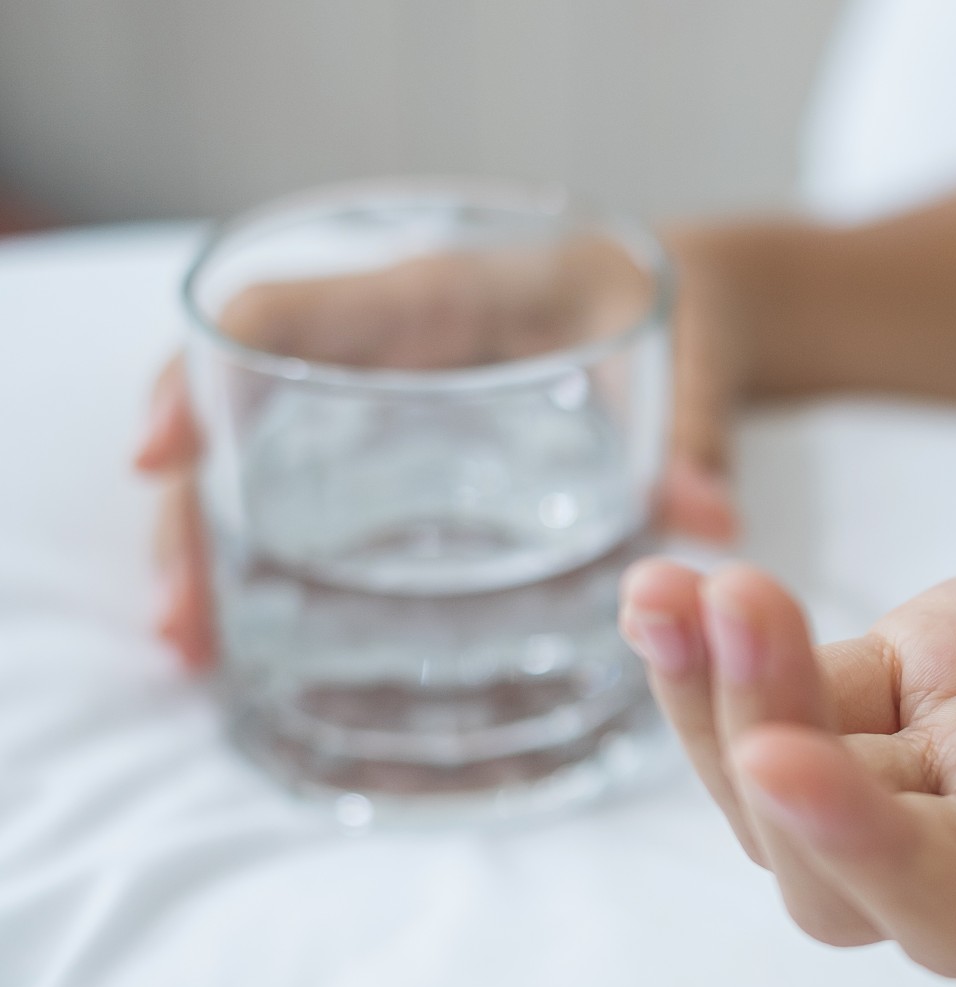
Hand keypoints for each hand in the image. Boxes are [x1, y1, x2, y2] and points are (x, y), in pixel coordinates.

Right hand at [135, 234, 743, 668]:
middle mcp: (393, 340)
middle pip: (248, 406)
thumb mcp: (690, 356)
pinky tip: (260, 630)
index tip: (166, 455)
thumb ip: (694, 431)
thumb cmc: (677, 303)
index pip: (286, 311)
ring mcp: (390, 393)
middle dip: (198, 504)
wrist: (691, 297)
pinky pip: (314, 482)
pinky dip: (277, 549)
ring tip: (197, 649)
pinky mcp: (407, 442)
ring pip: (266, 454)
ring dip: (221, 542)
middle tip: (182, 621)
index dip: (207, 373)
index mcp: (444, 293)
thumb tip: (714, 524)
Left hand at [619, 450, 955, 976]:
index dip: (879, 864)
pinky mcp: (942, 658)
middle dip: (766, 765)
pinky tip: (677, 581)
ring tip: (669, 596)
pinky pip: (810, 674)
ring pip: (800, 778)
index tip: (798, 756)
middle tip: (734, 619)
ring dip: (717, 706)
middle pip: (842, 874)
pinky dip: (736, 644)